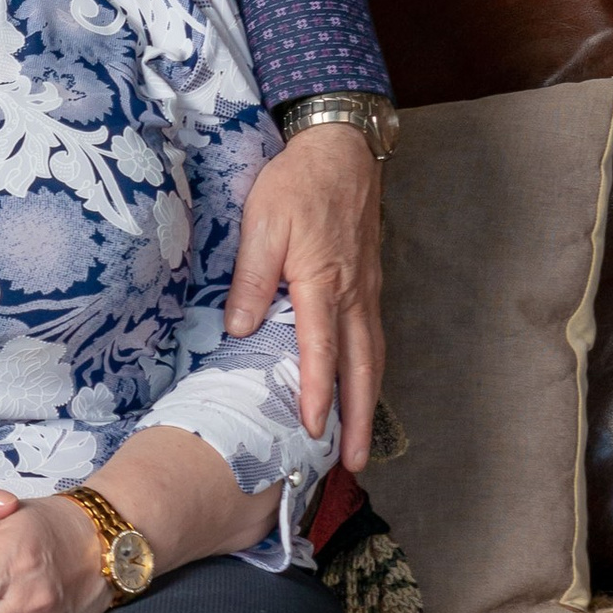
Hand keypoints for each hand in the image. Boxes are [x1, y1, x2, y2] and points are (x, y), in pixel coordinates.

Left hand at [224, 123, 385, 472]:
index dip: (318, 393)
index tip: (313, 430)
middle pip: (361, 368)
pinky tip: (361, 391)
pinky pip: (374, 338)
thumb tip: (238, 330)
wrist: (340, 148)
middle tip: (350, 464)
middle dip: (356, 419)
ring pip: (373, 357)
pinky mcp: (370, 284)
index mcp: (322, 282)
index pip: (321, 350)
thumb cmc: (297, 183)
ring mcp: (367, 290)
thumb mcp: (262, 223)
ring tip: (358, 443)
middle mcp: (353, 294)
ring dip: (367, 403)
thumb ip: (251, 278)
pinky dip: (370, 373)